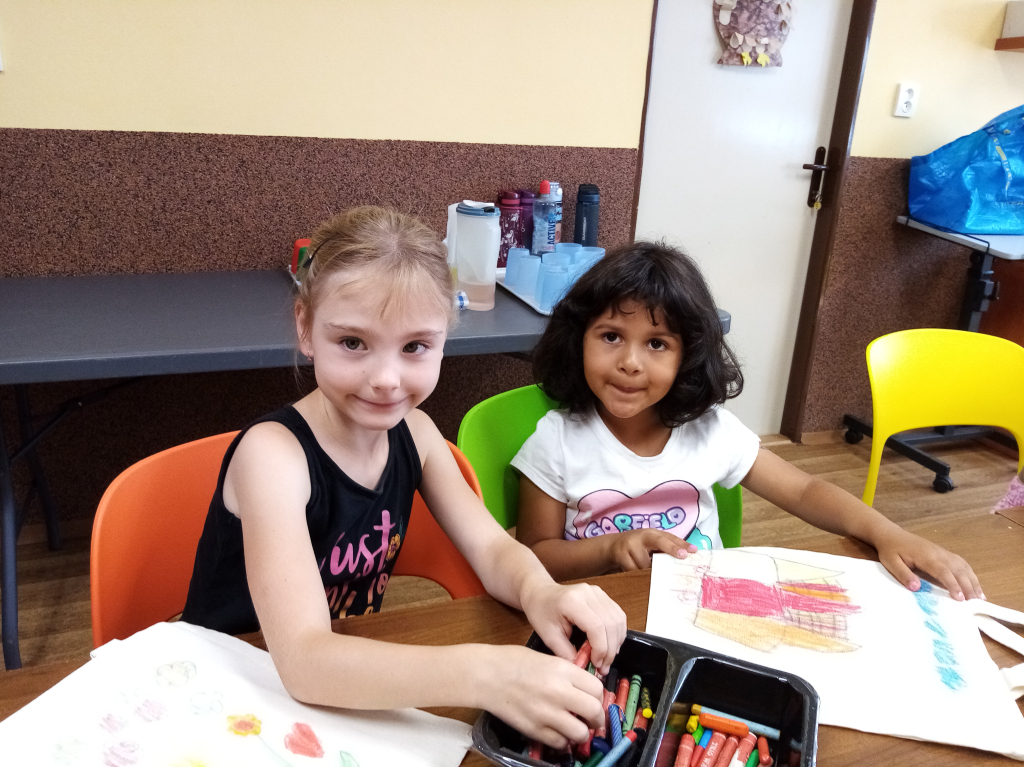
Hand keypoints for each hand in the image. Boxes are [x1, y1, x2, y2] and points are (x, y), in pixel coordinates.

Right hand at [476, 644, 605, 748]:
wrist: (486, 675)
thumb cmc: (513, 661)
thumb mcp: (547, 658)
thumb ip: (568, 674)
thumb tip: (585, 690)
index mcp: (563, 670)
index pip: (597, 688)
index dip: (598, 696)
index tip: (594, 699)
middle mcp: (559, 692)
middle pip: (594, 711)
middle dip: (596, 717)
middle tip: (591, 718)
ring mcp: (547, 713)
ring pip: (580, 733)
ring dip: (581, 732)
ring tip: (574, 727)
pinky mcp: (535, 730)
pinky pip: (560, 743)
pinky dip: (562, 740)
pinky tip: (556, 731)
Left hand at [520, 581, 626, 675]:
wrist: (540, 593)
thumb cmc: (541, 612)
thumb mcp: (549, 637)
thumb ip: (567, 654)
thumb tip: (584, 670)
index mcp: (572, 602)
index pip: (597, 627)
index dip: (601, 649)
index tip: (596, 664)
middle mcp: (588, 593)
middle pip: (611, 624)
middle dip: (610, 650)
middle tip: (603, 667)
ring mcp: (598, 592)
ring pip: (618, 619)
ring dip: (616, 642)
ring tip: (606, 658)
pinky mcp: (602, 595)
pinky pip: (618, 615)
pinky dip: (617, 633)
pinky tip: (610, 645)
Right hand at [607, 529, 696, 571]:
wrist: (611, 547)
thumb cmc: (637, 548)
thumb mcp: (650, 545)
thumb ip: (666, 549)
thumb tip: (688, 557)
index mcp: (651, 533)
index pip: (668, 538)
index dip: (680, 544)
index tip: (692, 552)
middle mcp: (642, 536)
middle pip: (660, 543)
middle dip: (671, 550)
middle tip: (682, 558)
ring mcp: (630, 545)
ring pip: (646, 565)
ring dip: (650, 571)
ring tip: (647, 571)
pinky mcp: (621, 555)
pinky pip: (635, 571)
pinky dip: (638, 575)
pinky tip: (635, 573)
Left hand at [875, 528, 983, 600]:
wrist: (892, 534)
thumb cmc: (890, 550)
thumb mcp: (891, 563)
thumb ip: (903, 574)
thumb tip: (917, 587)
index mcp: (926, 557)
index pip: (943, 571)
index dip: (952, 585)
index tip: (960, 599)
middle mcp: (938, 554)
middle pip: (958, 570)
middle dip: (968, 586)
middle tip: (976, 604)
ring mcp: (943, 552)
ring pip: (963, 566)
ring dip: (973, 581)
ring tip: (980, 597)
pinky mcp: (944, 553)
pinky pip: (961, 563)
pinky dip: (970, 574)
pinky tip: (974, 584)